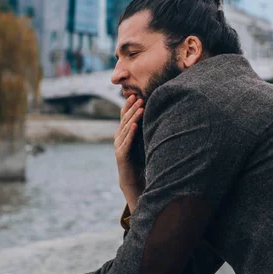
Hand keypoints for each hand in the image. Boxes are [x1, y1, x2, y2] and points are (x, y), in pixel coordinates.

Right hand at [114, 95, 143, 210]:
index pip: (124, 115)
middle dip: (132, 108)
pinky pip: (127, 141)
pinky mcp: (121, 154)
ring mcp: (119, 145)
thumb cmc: (138, 159)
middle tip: (139, 98)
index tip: (135, 95)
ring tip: (140, 108)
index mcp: (123, 132)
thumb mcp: (141, 141)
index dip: (128, 105)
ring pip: (126, 128)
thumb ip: (143, 129)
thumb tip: (153, 115)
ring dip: (133, 117)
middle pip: (125, 119)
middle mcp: (119, 137)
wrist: (132, 178)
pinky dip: (131, 132)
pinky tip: (135, 125)